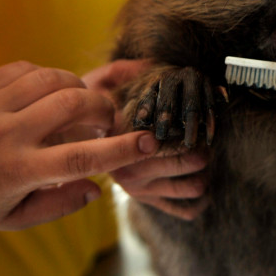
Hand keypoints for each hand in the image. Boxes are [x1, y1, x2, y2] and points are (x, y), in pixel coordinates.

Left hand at [0, 61, 157, 229]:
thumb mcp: (14, 218)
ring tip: (80, 104)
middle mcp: (4, 135)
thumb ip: (60, 206)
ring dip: (79, 88)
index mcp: (17, 172)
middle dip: (104, 107)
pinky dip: (49, 77)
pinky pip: (29, 68)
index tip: (149, 141)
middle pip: (74, 104)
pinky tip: (49, 93)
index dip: (121, 149)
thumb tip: (98, 188)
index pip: (81, 159)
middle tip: (108, 118)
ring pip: (54, 79)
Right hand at [83, 59, 210, 219]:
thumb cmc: (97, 106)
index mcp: (123, 138)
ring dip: (205, 171)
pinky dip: (199, 199)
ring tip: (202, 154)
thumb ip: (128, 70)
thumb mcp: (104, 80)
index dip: (193, 126)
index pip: (173, 137)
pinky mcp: (146, 201)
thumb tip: (161, 66)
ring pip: (194, 186)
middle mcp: (129, 168)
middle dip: (205, 146)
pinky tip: (199, 179)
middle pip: (191, 160)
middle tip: (205, 135)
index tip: (197, 117)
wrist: (69, 142)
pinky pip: (185, 209)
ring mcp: (139, 189)